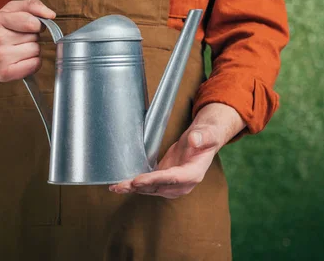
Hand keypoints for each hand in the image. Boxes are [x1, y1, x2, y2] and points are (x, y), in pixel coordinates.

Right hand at [0, 0, 55, 81]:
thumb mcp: (11, 10)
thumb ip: (32, 5)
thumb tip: (50, 14)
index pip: (32, 22)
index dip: (37, 24)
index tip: (32, 25)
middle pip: (35, 37)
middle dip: (31, 36)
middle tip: (16, 38)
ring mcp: (1, 58)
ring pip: (36, 50)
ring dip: (32, 49)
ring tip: (16, 48)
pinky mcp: (6, 73)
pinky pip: (35, 64)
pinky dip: (33, 62)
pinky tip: (20, 59)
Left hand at [109, 103, 245, 198]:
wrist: (204, 140)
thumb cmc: (206, 137)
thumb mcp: (207, 134)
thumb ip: (202, 137)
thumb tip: (194, 140)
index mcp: (194, 173)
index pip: (173, 179)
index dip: (154, 180)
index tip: (138, 180)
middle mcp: (183, 184)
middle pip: (158, 187)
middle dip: (139, 187)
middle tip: (121, 185)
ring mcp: (173, 184)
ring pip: (151, 189)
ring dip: (133, 188)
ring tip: (116, 187)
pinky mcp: (164, 180)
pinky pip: (149, 185)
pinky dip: (135, 185)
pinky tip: (121, 185)